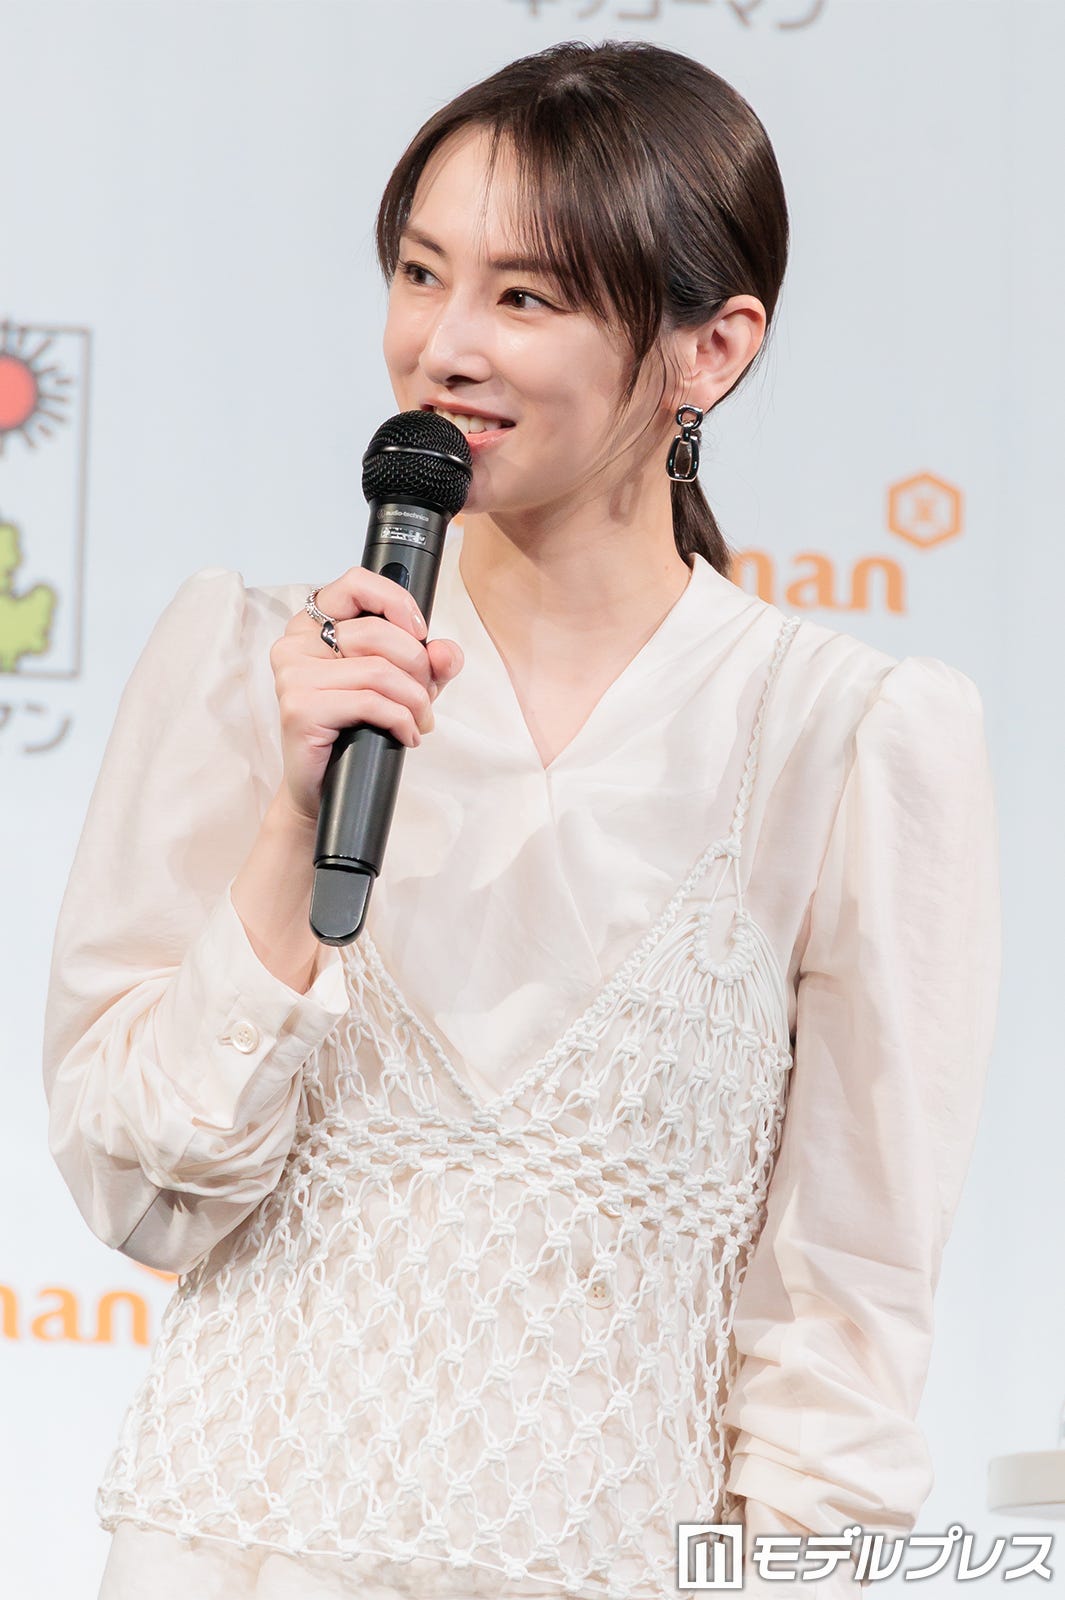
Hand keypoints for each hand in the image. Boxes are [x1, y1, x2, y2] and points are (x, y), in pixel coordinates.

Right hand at [269, 565, 464, 824]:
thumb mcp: (402, 687)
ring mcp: (293, 675)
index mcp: (312, 625)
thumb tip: (447, 651)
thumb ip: (430, 664)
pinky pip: (371, 702)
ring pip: (379, 670)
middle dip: (417, 667)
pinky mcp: (300, 708)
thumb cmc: (355, 730)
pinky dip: (402, 720)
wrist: (323, 788)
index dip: (396, 602)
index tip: (420, 632)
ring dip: (415, 700)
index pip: (355, 583)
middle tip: (425, 698)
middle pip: (377, 633)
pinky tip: (407, 735)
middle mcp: (295, 644)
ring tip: (420, 721)